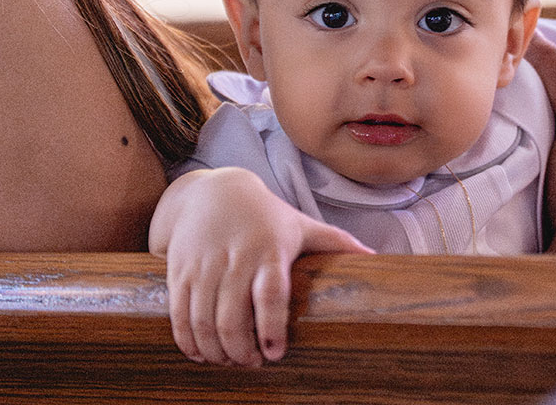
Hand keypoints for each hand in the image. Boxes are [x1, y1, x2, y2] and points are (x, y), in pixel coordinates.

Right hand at [150, 167, 372, 365]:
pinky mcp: (179, 271)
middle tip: (252, 363)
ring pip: (203, 321)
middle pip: (231, 317)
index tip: (275, 353)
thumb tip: (376, 258)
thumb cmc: (265, 215)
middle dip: (240, 350)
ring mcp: (204, 266)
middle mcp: (235, 259)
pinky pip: (179, 314)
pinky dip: (187, 341)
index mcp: (269, 251)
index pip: (270, 295)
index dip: (271, 328)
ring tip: (229, 361)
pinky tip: (200, 354)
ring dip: (215, 350)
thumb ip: (336, 243)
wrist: (213, 191)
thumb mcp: (301, 224)